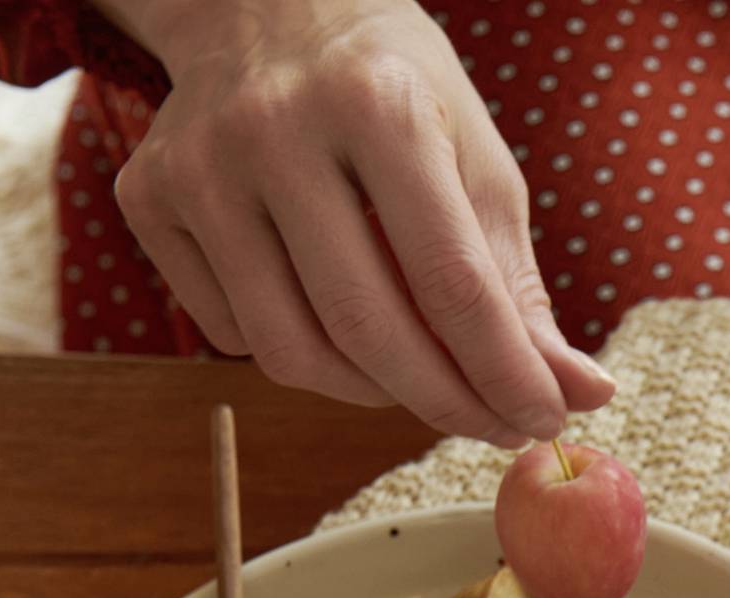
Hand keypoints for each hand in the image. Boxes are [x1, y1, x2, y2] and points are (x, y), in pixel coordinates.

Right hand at [97, 0, 614, 441]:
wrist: (263, 8)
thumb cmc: (392, 93)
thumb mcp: (474, 160)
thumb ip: (519, 284)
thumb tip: (581, 393)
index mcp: (377, 106)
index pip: (451, 282)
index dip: (506, 372)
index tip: (547, 419)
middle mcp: (274, 130)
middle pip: (367, 328)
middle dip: (446, 402)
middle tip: (494, 424)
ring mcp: (197, 166)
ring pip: (291, 350)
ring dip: (373, 394)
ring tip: (420, 378)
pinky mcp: (147, 198)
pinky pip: (233, 333)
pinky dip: (301, 353)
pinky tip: (332, 317)